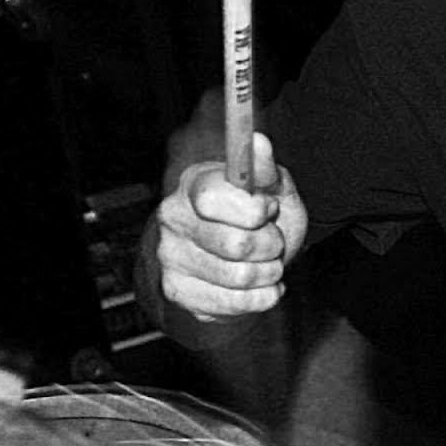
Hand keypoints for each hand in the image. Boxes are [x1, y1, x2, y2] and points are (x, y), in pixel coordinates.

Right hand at [155, 132, 307, 321]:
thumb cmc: (262, 216)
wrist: (248, 256)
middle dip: (271, 244)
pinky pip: (235, 304)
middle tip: (273, 240)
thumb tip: (259, 141)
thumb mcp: (273, 188)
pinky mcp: (180, 293)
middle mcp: (173, 221)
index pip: (214, 200)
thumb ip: (266, 169)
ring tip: (269, 263)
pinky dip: (263, 296)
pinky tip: (262, 285)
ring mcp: (172, 259)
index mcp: (192, 185)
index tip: (269, 209)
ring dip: (270, 272)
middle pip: (236, 244)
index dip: (253, 210)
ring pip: (240, 277)